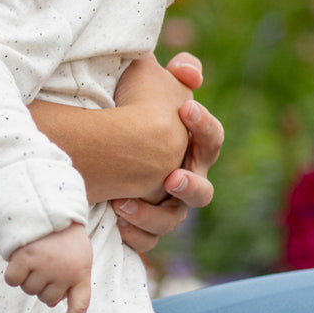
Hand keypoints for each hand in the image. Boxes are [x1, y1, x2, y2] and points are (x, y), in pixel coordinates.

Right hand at [4, 224, 91, 312]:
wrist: (49, 206)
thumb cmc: (63, 234)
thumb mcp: (76, 256)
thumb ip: (69, 280)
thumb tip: (53, 304)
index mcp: (81, 272)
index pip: (80, 305)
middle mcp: (65, 273)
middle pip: (46, 299)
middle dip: (42, 286)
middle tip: (45, 263)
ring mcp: (46, 267)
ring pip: (28, 290)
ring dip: (27, 277)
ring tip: (35, 256)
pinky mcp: (26, 258)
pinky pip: (12, 281)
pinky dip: (12, 273)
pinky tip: (18, 259)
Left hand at [114, 54, 223, 253]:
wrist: (100, 145)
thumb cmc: (133, 107)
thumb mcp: (151, 81)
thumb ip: (177, 71)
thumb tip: (188, 71)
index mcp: (193, 147)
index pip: (213, 138)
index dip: (204, 125)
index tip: (186, 108)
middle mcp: (186, 180)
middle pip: (203, 192)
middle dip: (190, 185)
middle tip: (171, 177)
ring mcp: (168, 208)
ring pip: (172, 221)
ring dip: (152, 215)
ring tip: (122, 203)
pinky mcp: (144, 228)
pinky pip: (146, 241)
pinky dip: (134, 234)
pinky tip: (115, 221)